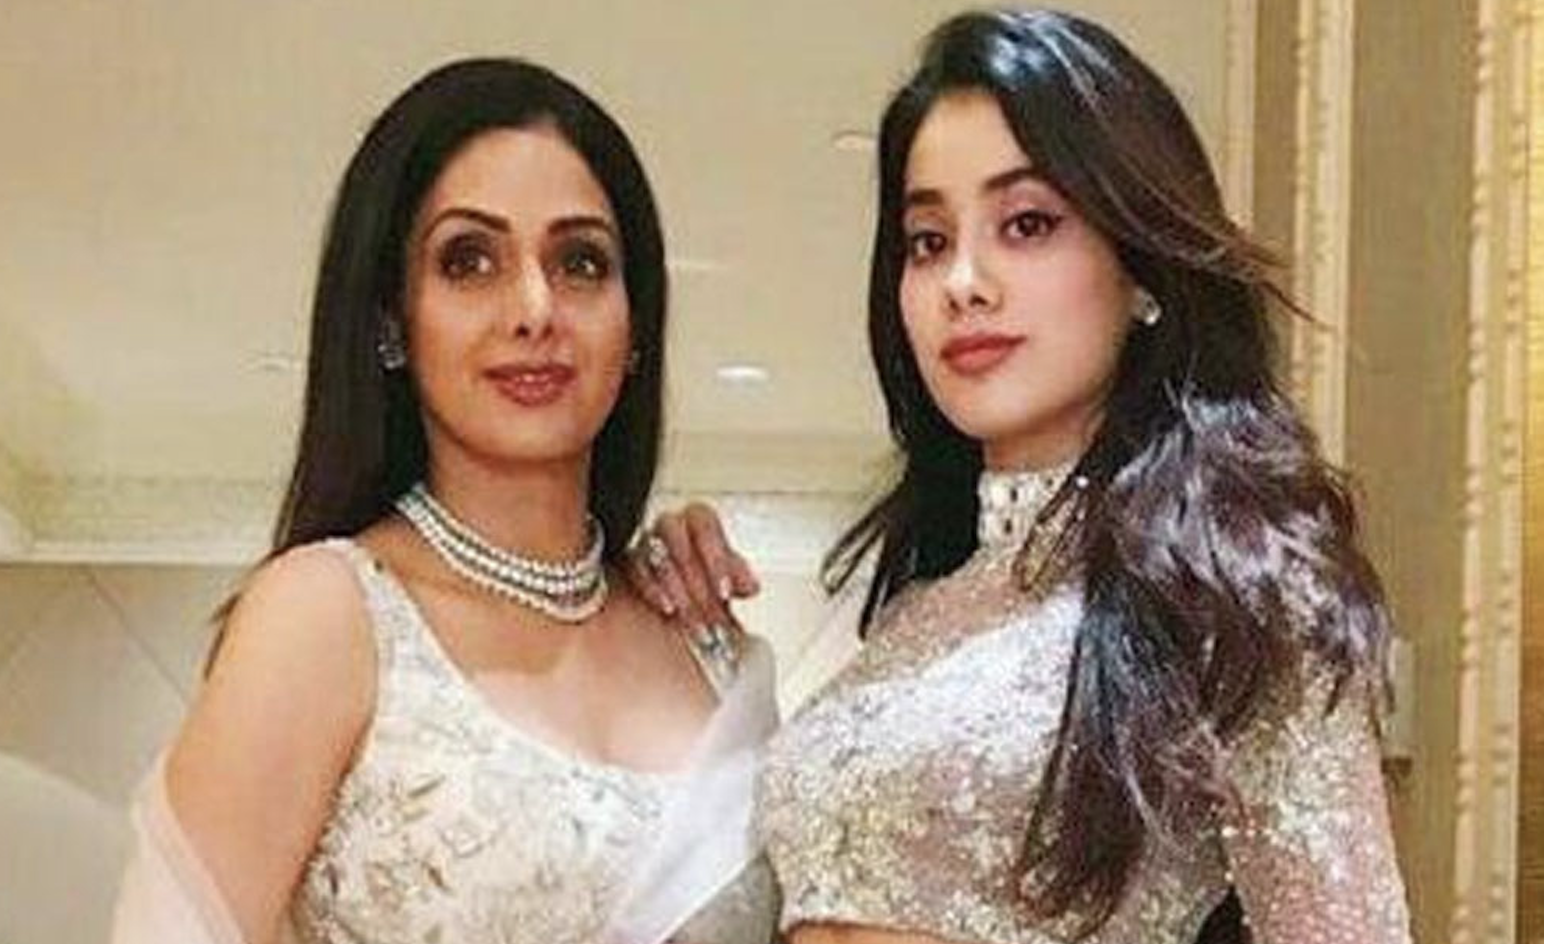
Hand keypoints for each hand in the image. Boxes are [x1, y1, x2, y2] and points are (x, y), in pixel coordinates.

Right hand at [625, 501, 759, 628]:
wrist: (680, 617)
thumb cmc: (702, 592)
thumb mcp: (724, 587)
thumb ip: (738, 580)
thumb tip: (751, 586)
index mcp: (697, 524)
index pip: (704, 520)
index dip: (716, 555)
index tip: (725, 591)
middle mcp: (669, 529)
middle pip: (676, 533)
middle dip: (695, 576)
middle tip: (708, 608)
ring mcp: (644, 543)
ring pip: (654, 549)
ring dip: (675, 584)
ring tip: (690, 612)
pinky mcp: (625, 563)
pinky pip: (633, 565)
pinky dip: (652, 588)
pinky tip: (668, 607)